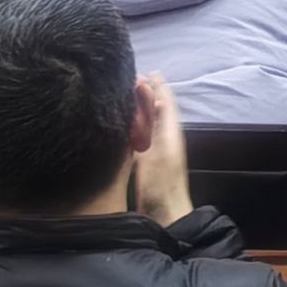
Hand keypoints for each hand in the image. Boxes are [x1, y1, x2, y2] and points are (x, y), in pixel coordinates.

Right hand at [133, 75, 195, 225]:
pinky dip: (127, 127)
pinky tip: (117, 124)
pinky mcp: (140, 164)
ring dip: (133, 108)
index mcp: (169, 131)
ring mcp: (150, 151)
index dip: (155, 85)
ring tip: (119, 94)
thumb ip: (159, 122)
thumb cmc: (163, 183)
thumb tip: (156, 94)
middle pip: (152, 110)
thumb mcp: (161, 149)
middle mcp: (161, 137)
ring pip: (142, 122)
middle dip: (142, 93)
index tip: (142, 70)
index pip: (163, 101)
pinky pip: (134, 138)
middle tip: (125, 78)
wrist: (163, 216)